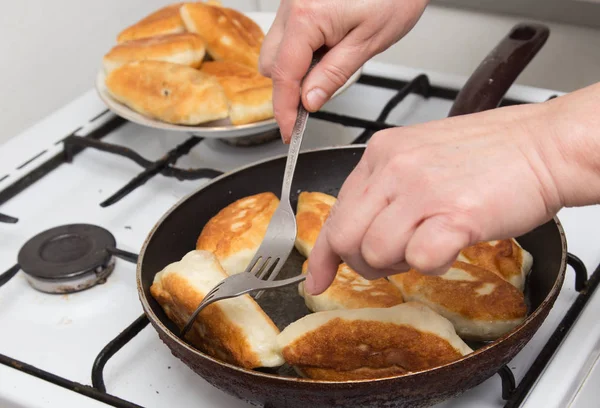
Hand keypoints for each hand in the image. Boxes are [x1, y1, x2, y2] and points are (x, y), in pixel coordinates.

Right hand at [258, 0, 427, 142]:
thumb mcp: (368, 43)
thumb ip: (333, 75)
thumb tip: (309, 102)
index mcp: (306, 17)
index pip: (284, 76)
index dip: (285, 110)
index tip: (290, 132)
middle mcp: (292, 5)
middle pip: (272, 63)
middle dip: (289, 86)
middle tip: (319, 93)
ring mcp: (293, 0)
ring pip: (276, 48)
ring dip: (295, 66)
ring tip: (331, 60)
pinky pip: (288, 33)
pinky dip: (301, 48)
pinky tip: (328, 45)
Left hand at [305, 82, 599, 294]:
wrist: (544, 145)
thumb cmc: (490, 153)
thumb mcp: (419, 155)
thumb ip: (384, 189)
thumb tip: (358, 230)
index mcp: (380, 153)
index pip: (334, 214)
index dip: (322, 255)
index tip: (316, 278)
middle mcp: (394, 168)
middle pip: (346, 239)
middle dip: (363, 263)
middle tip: (390, 261)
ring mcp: (422, 190)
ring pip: (376, 253)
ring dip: (400, 263)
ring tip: (428, 245)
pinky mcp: (454, 214)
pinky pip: (418, 259)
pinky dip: (431, 264)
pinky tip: (448, 248)